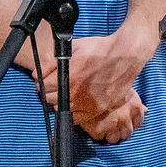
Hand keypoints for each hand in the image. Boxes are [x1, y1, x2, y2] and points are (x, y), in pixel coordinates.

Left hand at [36, 27, 153, 125]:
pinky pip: (76, 119)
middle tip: (58, 86)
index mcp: (66, 77)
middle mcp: (74, 93)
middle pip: (48, 99)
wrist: (126, 55)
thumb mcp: (74, 47)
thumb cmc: (101, 48)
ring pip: (60, 109)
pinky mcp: (97, 109)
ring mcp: (85, 103)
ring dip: (61, 101)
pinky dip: (73, 112)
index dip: (43, 82)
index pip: (41, 87)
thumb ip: (54, 61)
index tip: (48, 80)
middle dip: (50, 91)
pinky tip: (77, 103)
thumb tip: (39, 73)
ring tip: (69, 93)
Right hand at [77, 88, 145, 144]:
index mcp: (135, 106)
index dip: (131, 123)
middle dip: (121, 131)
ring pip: (114, 139)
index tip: (124, 122)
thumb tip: (145, 109)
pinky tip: (93, 124)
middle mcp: (126, 117)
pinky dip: (96, 133)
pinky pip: (99, 137)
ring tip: (103, 127)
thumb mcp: (126, 89)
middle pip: (127, 134)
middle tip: (113, 126)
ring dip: (109, 135)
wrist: (88, 85)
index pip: (138, 123)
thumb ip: (134, 101)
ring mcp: (112, 124)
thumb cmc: (108, 84)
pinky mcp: (98, 130)